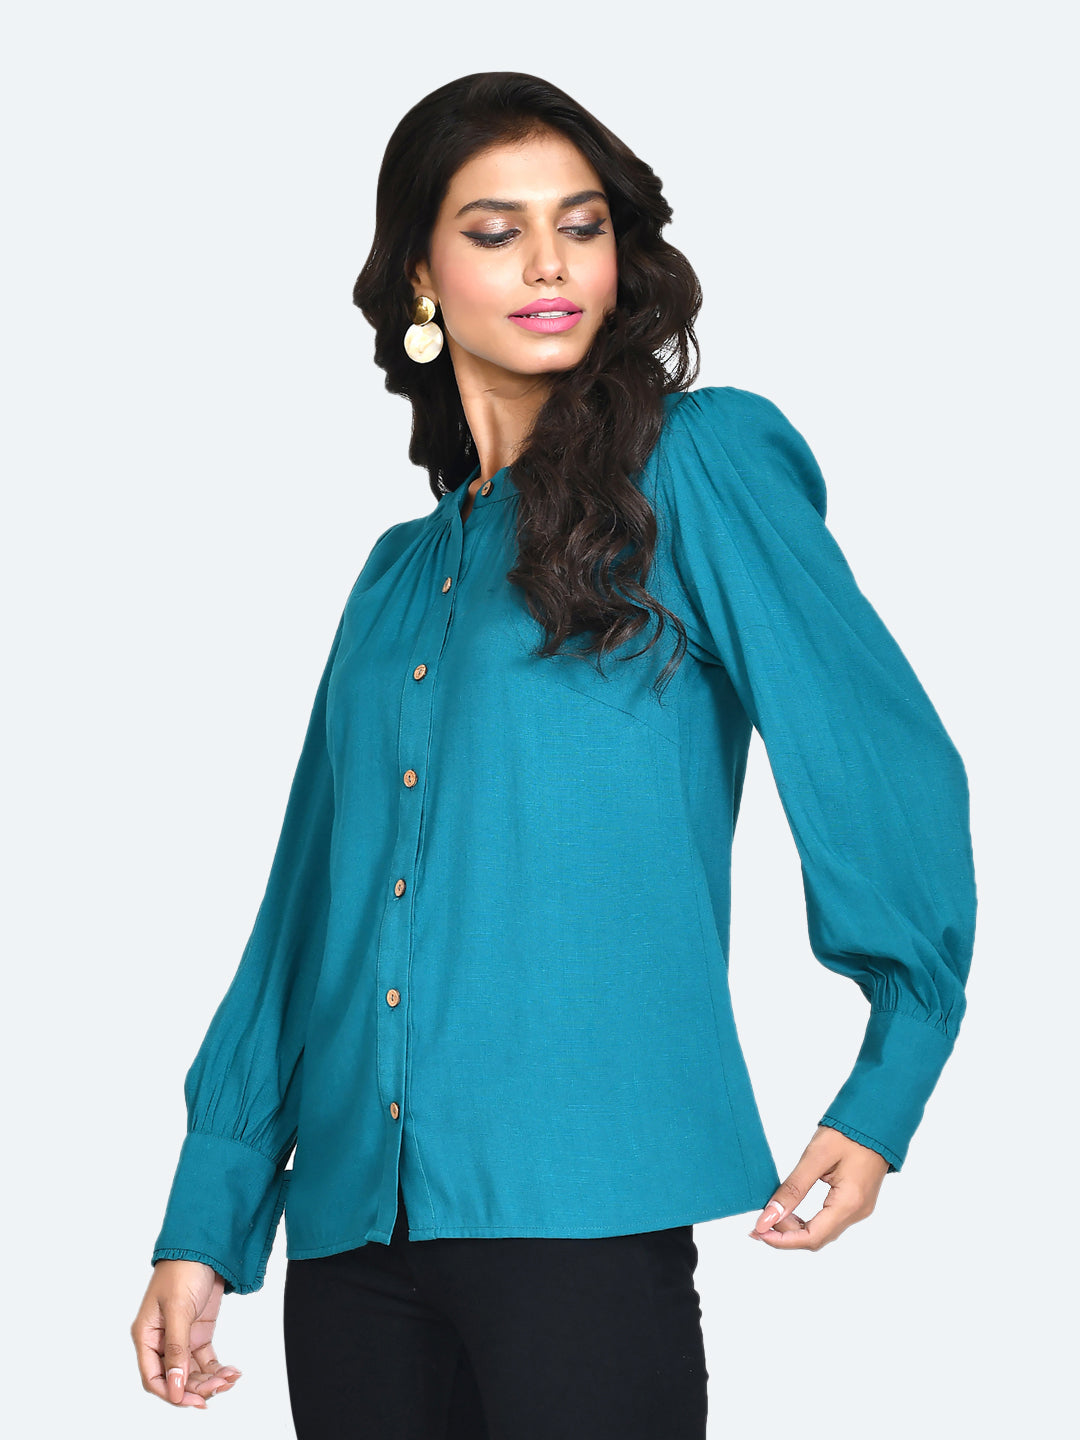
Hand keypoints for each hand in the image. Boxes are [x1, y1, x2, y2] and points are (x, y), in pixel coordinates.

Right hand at [131, 1259, 243, 1406]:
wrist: (205, 1246)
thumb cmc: (183, 1269)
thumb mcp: (178, 1309)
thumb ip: (177, 1348)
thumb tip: (175, 1385)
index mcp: (147, 1335)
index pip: (153, 1376)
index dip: (171, 1392)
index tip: (192, 1401)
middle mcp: (162, 1340)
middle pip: (175, 1377)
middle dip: (195, 1387)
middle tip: (217, 1389)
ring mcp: (181, 1337)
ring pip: (192, 1371)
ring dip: (209, 1379)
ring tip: (229, 1379)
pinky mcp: (198, 1333)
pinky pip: (205, 1360)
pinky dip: (217, 1368)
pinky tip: (230, 1372)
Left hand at [748, 1125, 889, 1250]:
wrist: (876, 1119)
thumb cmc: (849, 1132)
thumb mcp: (815, 1156)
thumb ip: (793, 1188)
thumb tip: (769, 1216)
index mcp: (849, 1203)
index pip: (812, 1237)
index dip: (782, 1240)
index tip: (758, 1231)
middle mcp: (857, 1212)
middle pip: (817, 1238)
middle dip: (786, 1235)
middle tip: (759, 1223)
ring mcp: (859, 1209)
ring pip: (823, 1232)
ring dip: (795, 1229)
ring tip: (771, 1216)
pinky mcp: (856, 1202)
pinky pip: (829, 1221)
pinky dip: (808, 1221)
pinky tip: (791, 1211)